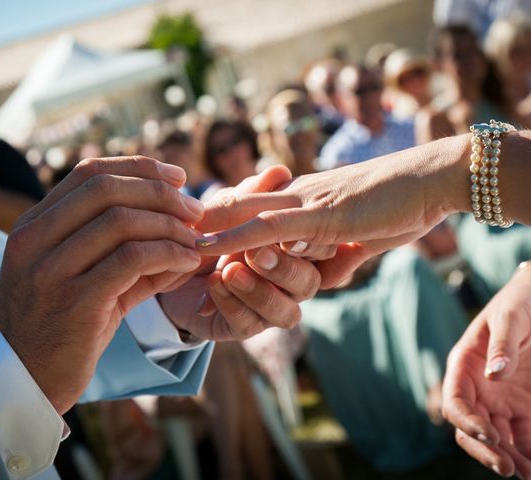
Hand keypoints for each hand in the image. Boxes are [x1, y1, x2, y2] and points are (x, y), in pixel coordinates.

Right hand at [0, 156, 204, 413]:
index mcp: (34, 226)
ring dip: (170, 225)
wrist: (25, 381)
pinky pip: (132, 259)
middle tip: (195, 210)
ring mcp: (51, 270)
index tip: (176, 177)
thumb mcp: (88, 280)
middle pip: (107, 190)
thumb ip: (130, 254)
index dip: (139, 168)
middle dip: (161, 193)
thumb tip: (185, 234)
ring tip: (195, 240)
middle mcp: (35, 240)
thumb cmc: (61, 328)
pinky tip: (187, 262)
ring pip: (121, 221)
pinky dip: (168, 253)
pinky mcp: (75, 302)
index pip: (89, 173)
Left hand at [159, 166, 319, 339]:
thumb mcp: (230, 208)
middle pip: (307, 282)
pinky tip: (214, 283)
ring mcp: (269, 307)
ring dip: (259, 289)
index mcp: (295, 251)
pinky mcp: (243, 327)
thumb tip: (279, 172)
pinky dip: (231, 303)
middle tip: (258, 251)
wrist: (172, 265)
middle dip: (283, 267)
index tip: (285, 224)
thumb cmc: (212, 231)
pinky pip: (248, 323)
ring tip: (231, 270)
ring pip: (284, 310)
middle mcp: (288, 283)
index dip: (306, 241)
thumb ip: (254, 195)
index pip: (314, 249)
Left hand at [197, 136, 470, 287]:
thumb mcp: (363, 238)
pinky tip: (214, 250)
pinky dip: (239, 239)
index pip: (254, 204)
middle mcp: (300, 196)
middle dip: (203, 221)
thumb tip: (330, 272)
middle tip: (167, 232)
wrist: (435, 179)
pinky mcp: (322, 216)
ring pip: (246, 216)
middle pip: (238, 204)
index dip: (221, 216)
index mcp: (306, 199)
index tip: (191, 229)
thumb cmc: (402, 204)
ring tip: (179, 242)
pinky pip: (272, 228)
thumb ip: (340, 254)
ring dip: (212, 232)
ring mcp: (308, 203)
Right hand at [442, 263, 530, 477]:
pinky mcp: (522, 406)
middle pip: (471, 428)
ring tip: (527, 473)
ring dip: (508, 458)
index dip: (468, 422)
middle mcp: (477, 387)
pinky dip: (527, 452)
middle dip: (486, 450)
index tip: (491, 435)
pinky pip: (521, 435)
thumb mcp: (511, 317)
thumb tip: (495, 375)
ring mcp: (499, 399)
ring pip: (496, 438)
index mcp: (464, 365)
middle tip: (508, 468)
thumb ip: (502, 344)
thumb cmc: (520, 301)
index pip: (456, 402)